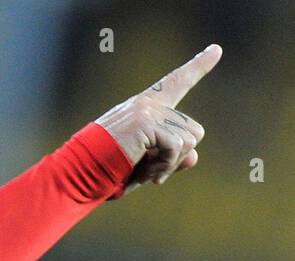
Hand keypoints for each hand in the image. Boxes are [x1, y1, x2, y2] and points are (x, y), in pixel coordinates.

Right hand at [95, 44, 221, 195]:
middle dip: (176, 157)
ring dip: (170, 164)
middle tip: (149, 171)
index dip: (197, 66)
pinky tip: (150, 176)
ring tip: (146, 173)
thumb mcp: (145, 167)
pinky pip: (176, 146)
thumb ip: (171, 159)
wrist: (79, 175)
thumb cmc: (107, 173)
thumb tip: (193, 156)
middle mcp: (147, 104)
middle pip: (193, 130)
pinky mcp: (145, 122)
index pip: (176, 83)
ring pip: (189, 140)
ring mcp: (147, 110)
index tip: (216, 50)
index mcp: (145, 108)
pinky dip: (166, 166)